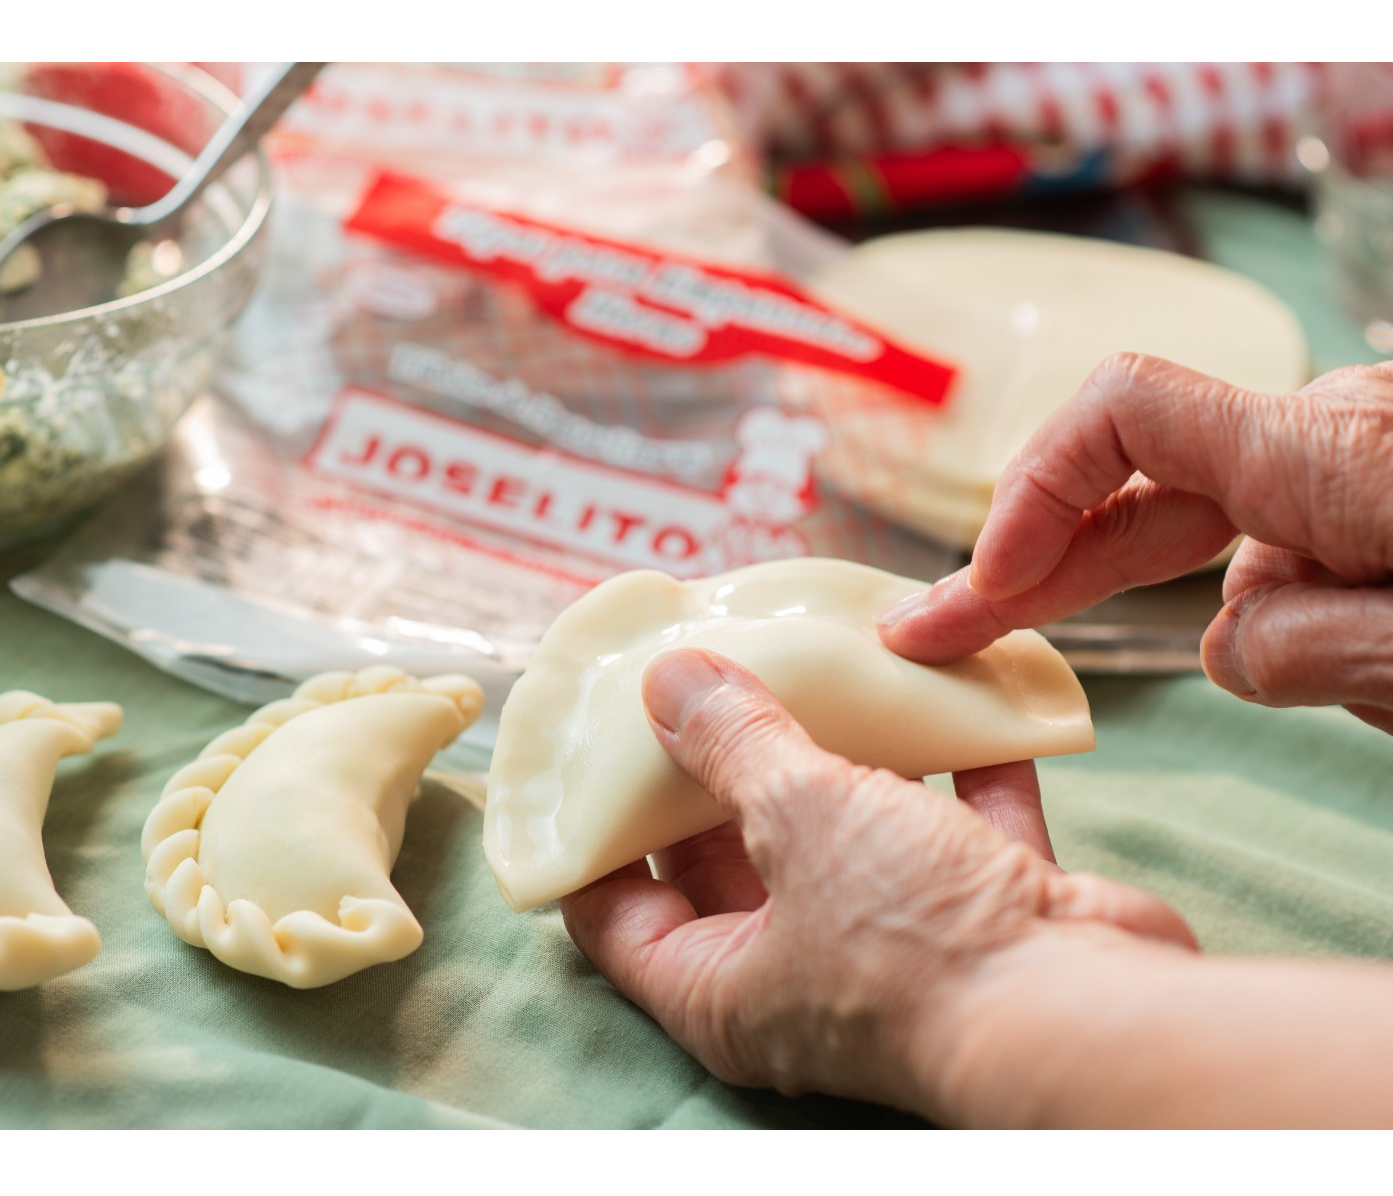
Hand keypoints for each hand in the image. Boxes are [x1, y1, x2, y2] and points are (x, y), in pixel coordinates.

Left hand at [558, 647, 1195, 1114]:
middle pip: (730, 863)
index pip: (616, 915)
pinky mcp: (984, 917)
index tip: (590, 752)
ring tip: (810, 664)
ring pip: (849, 836)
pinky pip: (958, 825)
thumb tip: (668, 682)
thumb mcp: (798, 815)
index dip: (593, 837)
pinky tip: (945, 686)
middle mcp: (800, 976)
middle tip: (699, 681)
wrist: (1091, 1016)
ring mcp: (896, 947)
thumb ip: (734, 744)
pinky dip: (956, 763)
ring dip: (839, 754)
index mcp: (721, 987)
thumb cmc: (916, 942)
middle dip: (716, 771)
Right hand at [877, 355, 1392, 733]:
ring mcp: (1349, 452)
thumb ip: (1294, 652)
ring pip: (1229, 541)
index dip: (1029, 495)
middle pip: (1131, 479)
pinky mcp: (1371, 483)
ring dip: (1263, 629)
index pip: (1119, 412)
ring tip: (1371, 671)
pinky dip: (1309, 623)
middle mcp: (1324, 430)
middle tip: (935, 636)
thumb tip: (1226, 646)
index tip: (990, 593)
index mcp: (1324, 454)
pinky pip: (1290, 552)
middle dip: (1038, 567)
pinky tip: (1379, 656)